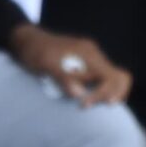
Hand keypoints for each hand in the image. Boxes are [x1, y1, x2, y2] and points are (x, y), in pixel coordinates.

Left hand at [7, 25, 130, 105]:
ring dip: (108, 92)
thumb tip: (79, 94)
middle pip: (119, 77)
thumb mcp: (45, 63)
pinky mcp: (87, 63)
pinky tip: (90, 96)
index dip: (102, 93)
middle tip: (95, 106)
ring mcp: (92, 58)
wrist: (26, 40)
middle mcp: (94, 54)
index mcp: (87, 53)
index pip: (109, 76)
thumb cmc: (33, 51)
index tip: (84, 104)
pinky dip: (102, 89)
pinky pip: (104, 77)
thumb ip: (62, 77)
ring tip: (93, 103)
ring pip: (114, 77)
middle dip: (111, 94)